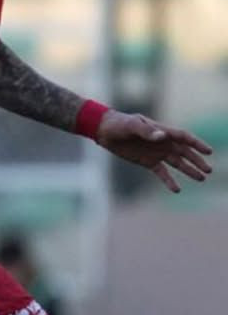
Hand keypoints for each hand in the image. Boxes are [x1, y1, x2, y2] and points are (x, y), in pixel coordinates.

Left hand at [95, 110, 212, 192]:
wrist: (105, 131)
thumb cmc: (119, 124)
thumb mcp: (131, 126)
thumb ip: (146, 131)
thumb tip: (162, 137)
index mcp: (161, 130)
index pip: (183, 137)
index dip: (197, 144)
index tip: (208, 151)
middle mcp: (162, 142)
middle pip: (184, 152)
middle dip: (197, 160)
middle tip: (208, 170)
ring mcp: (156, 152)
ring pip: (177, 163)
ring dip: (189, 170)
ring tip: (201, 179)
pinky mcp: (148, 162)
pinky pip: (162, 172)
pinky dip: (169, 181)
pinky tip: (177, 190)